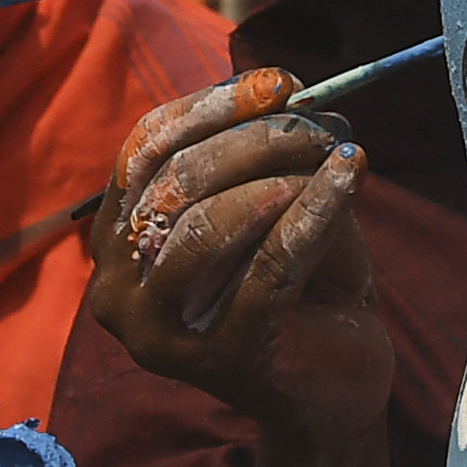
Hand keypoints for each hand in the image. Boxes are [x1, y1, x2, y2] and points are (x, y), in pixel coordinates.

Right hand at [81, 69, 396, 446]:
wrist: (334, 384)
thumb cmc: (299, 282)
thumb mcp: (276, 201)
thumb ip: (268, 153)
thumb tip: (291, 96)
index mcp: (117, 240)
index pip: (145, 150)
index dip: (211, 105)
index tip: (279, 82)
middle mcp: (117, 290)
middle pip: (177, 181)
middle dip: (258, 138)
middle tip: (322, 126)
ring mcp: (161, 333)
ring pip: (208, 224)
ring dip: (281, 175)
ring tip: (335, 160)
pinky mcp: (221, 359)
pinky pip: (269, 265)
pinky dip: (315, 210)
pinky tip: (350, 178)